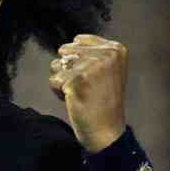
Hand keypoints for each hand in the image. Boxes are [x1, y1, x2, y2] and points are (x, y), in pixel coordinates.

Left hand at [49, 34, 128, 152]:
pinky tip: (74, 100)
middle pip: (65, 52)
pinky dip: (58, 92)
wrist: (106, 130)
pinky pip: (53, 80)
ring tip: (80, 93)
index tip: (92, 77)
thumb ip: (91, 53)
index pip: (78, 41)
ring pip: (57, 65)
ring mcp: (91, 67)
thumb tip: (64, 48)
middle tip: (86, 87)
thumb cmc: (102, 101)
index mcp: (116, 49)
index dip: (77, 60)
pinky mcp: (77, 80)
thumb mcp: (107, 70)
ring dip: (62, 80)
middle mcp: (106, 54)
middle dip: (68, 70)